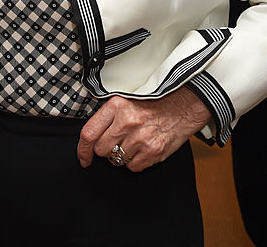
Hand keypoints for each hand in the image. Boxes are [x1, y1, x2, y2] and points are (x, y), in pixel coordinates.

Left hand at [76, 87, 210, 171]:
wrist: (184, 105)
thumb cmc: (154, 102)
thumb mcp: (126, 99)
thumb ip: (107, 115)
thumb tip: (91, 135)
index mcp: (116, 106)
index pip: (89, 133)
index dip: (82, 150)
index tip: (83, 157)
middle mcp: (127, 122)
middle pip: (101, 150)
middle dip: (105, 149)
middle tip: (117, 141)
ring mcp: (140, 139)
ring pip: (116, 160)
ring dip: (121, 155)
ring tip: (133, 142)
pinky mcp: (153, 152)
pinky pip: (133, 167)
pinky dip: (135, 161)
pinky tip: (142, 148)